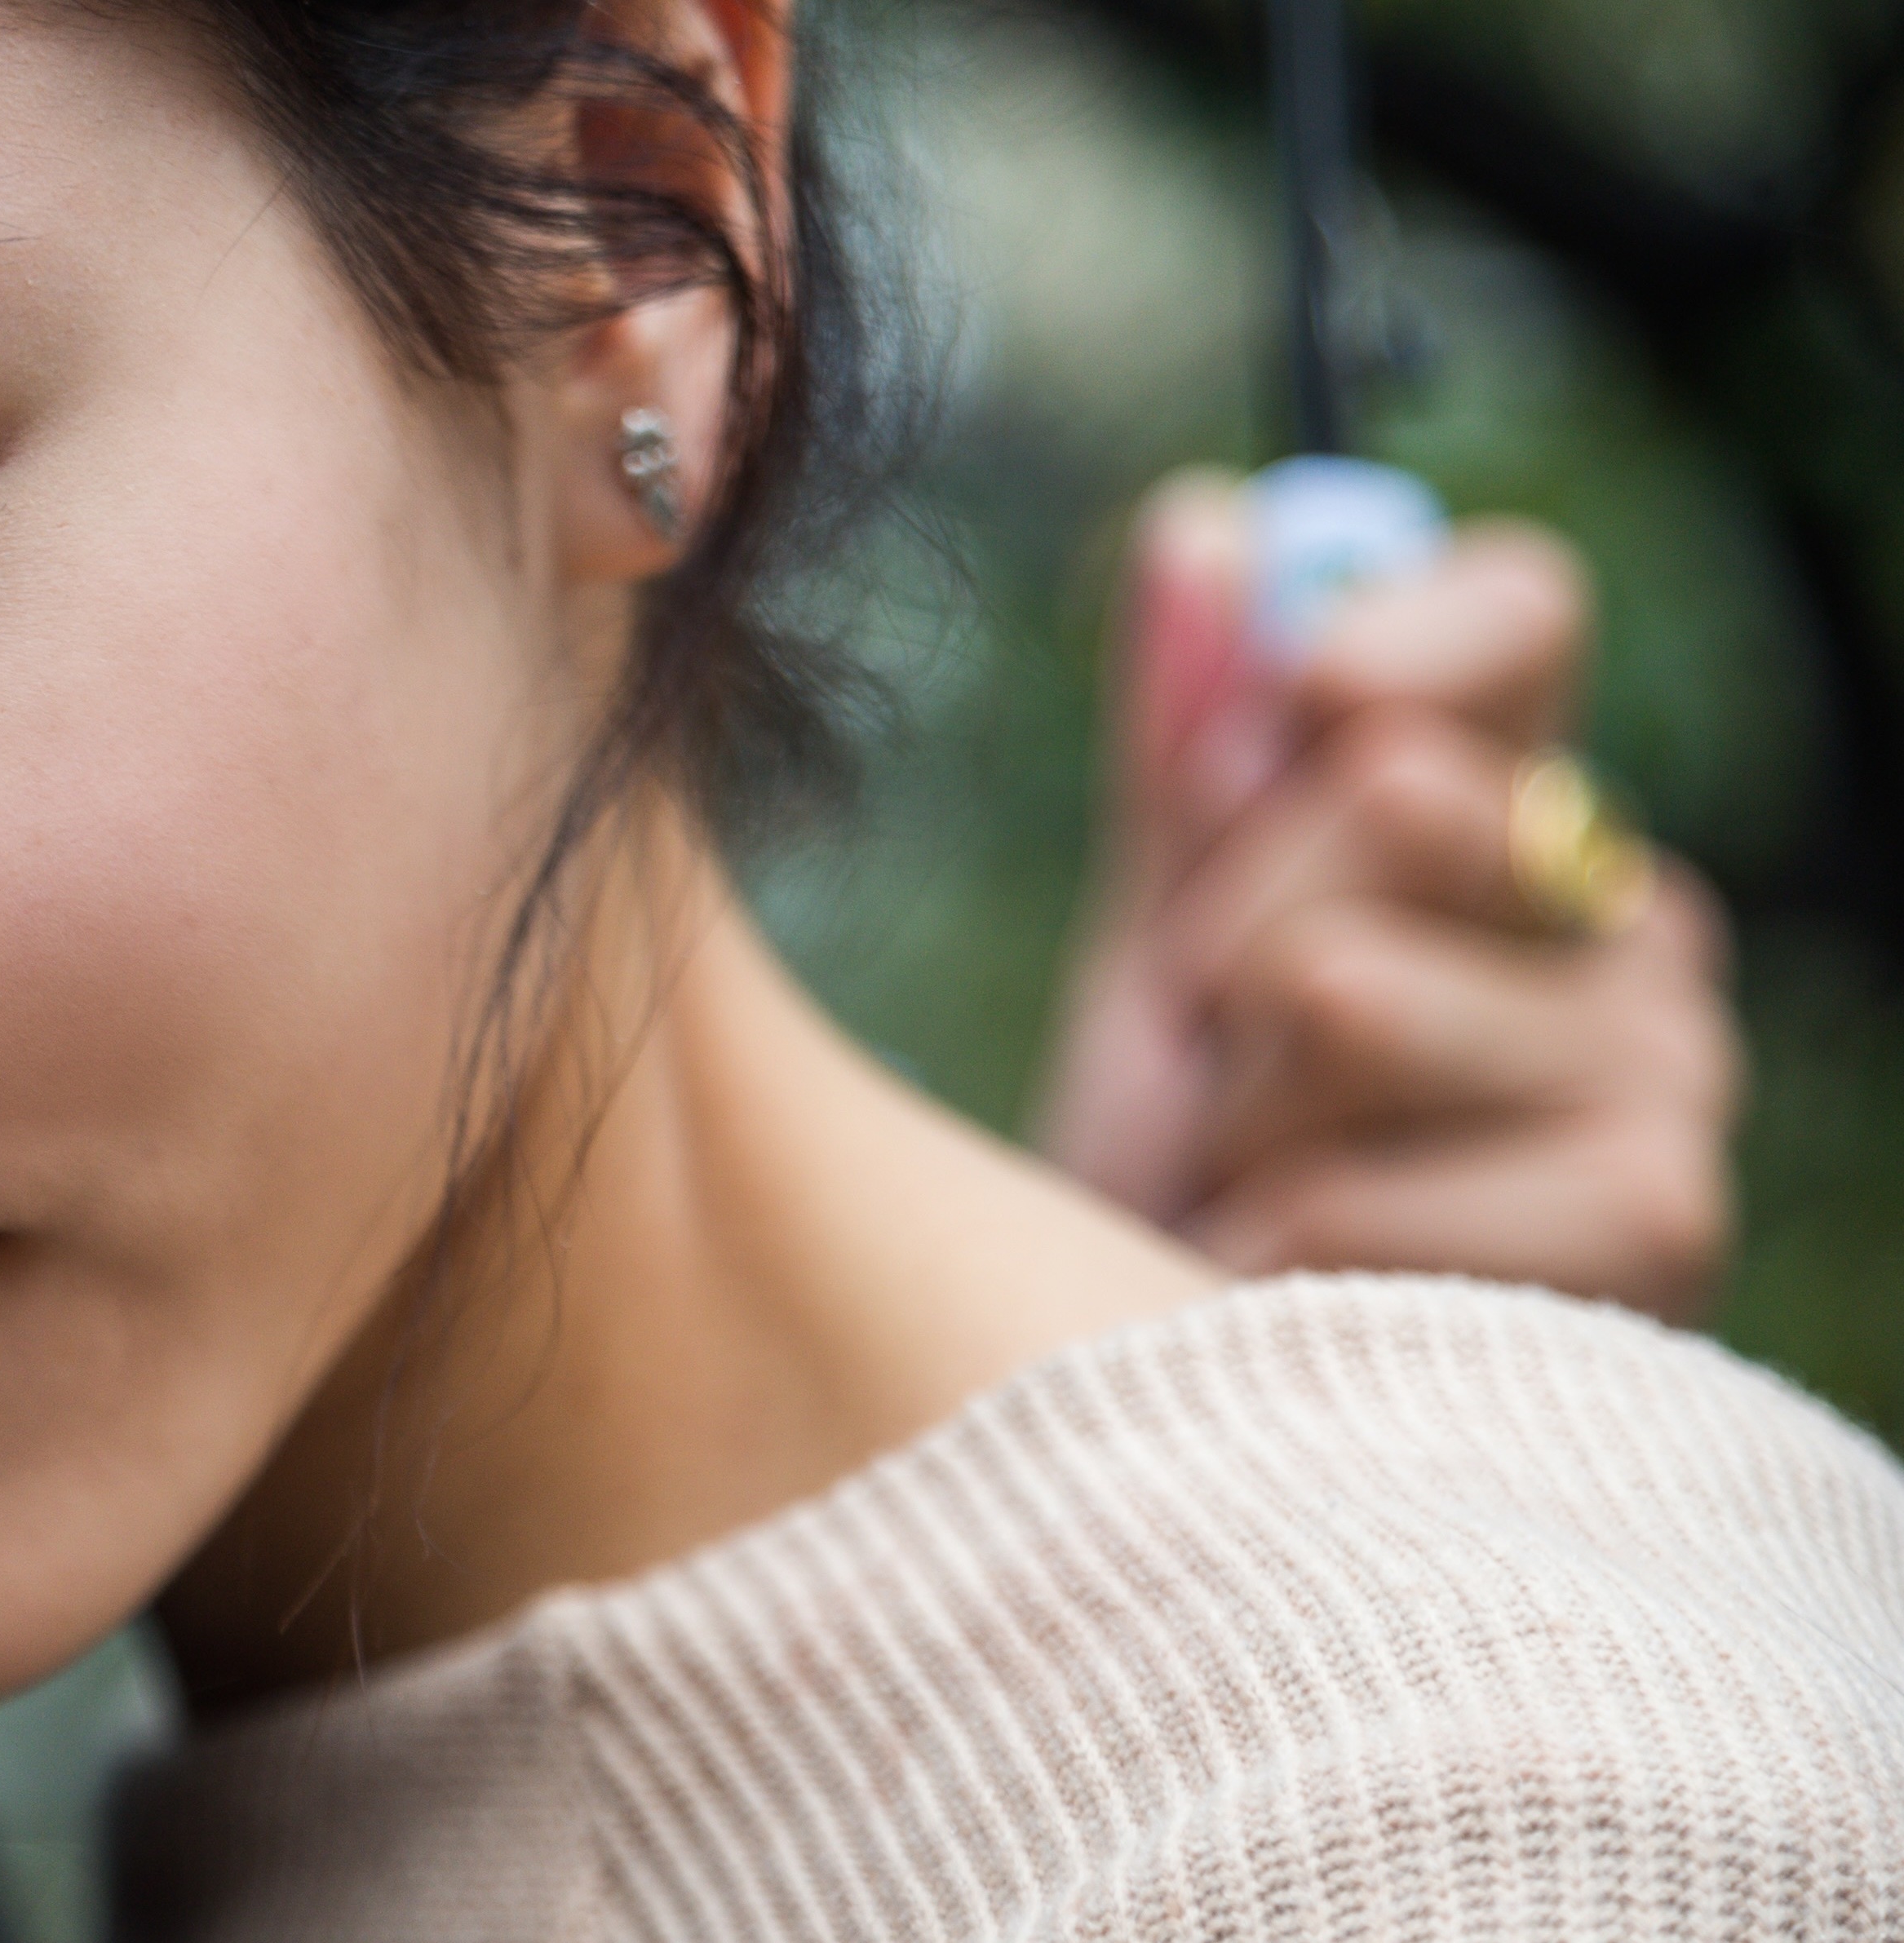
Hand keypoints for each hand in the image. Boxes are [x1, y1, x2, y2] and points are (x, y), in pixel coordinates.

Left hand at [1035, 473, 1743, 1320]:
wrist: (1171, 1400)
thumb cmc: (1174, 1166)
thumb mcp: (1157, 943)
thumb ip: (1191, 749)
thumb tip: (1209, 521)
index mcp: (1513, 812)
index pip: (1527, 613)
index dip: (1404, 626)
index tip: (1313, 691)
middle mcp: (1623, 920)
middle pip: (1405, 793)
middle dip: (1234, 932)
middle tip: (1215, 1046)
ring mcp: (1665, 1074)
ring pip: (1360, 992)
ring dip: (1241, 1107)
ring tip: (1242, 1180)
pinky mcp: (1653, 1230)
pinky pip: (1380, 1178)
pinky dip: (1281, 1240)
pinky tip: (1278, 1281)